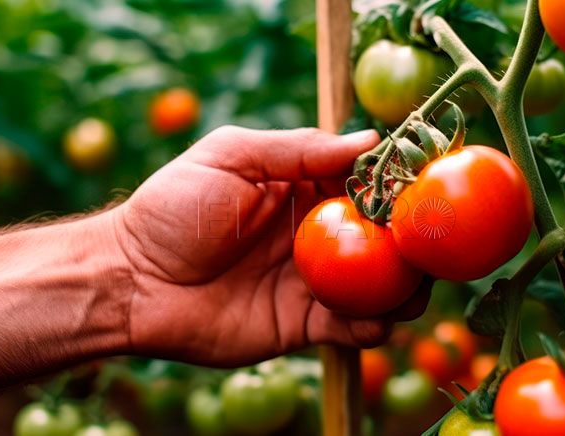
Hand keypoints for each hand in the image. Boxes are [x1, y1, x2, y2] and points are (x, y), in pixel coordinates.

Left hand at [111, 126, 430, 366]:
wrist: (132, 281)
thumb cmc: (174, 209)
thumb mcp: (231, 156)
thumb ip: (298, 149)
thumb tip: (370, 140)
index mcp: (302, 187)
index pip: (366, 182)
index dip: (400, 184)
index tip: (427, 186)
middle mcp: (317, 234)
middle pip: (384, 237)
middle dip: (414, 241)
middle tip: (432, 243)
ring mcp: (313, 281)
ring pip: (379, 286)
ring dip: (406, 287)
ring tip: (413, 286)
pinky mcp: (303, 326)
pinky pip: (352, 328)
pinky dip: (374, 326)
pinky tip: (377, 318)